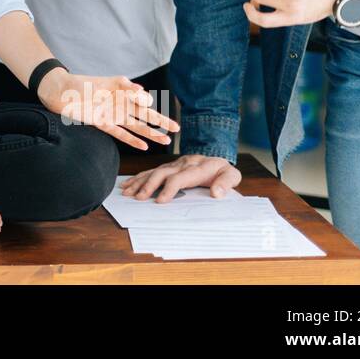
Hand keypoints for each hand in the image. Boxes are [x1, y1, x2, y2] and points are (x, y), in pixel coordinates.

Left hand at [38, 68, 178, 150]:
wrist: (60, 92)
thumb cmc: (81, 83)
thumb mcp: (105, 82)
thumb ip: (125, 87)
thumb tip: (143, 91)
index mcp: (123, 90)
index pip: (142, 98)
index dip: (147, 101)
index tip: (146, 101)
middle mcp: (120, 103)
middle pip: (144, 114)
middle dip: (160, 122)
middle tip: (177, 129)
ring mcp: (112, 115)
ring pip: (136, 126)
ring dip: (150, 134)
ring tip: (166, 141)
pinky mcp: (102, 124)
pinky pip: (120, 134)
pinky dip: (132, 140)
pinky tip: (144, 146)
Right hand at [119, 154, 242, 201]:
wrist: (217, 157)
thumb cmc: (223, 171)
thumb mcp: (232, 176)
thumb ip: (226, 183)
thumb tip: (216, 193)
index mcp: (197, 167)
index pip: (180, 178)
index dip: (169, 189)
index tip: (160, 201)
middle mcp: (183, 164)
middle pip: (162, 173)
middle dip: (149, 185)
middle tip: (138, 198)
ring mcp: (174, 164)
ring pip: (153, 171)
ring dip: (139, 182)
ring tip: (127, 192)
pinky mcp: (168, 166)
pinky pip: (151, 171)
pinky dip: (138, 177)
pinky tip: (128, 184)